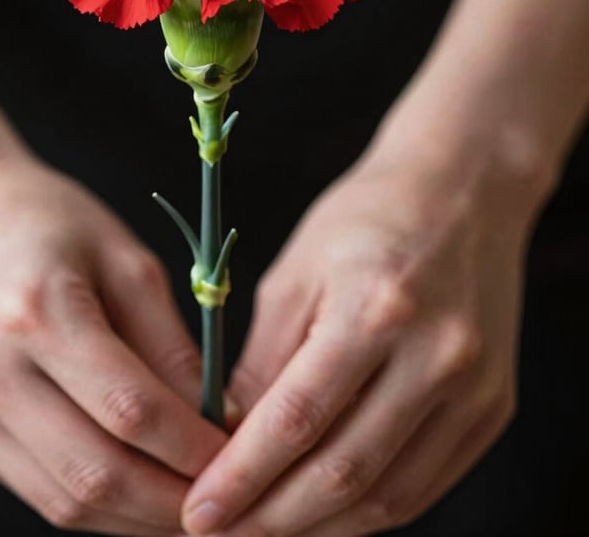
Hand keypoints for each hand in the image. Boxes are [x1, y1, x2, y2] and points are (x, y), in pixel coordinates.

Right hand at [0, 141, 224, 534]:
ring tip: (184, 502)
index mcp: (37, 310)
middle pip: (94, 474)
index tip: (242, 455)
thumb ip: (169, 344)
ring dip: (132, 515)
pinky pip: (31, 485)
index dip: (194, 447)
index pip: (130, 409)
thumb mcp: (124, 258)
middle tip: (223, 497)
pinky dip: (90, 500)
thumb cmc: (46, 217)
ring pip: (61, 500)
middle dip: (170, 503)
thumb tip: (217, 418)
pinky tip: (132, 483)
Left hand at [182, 141, 541, 535]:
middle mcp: (436, 355)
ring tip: (266, 527)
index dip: (242, 478)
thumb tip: (230, 438)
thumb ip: (265, 360)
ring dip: (320, 526)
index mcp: (374, 308)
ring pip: (390, 495)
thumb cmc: (366, 218)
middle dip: (273, 518)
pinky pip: (426, 483)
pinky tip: (327, 510)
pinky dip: (371, 509)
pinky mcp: (494, 407)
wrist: (461, 191)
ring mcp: (475, 388)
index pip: (296, 420)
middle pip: (344, 473)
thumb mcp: (297, 272)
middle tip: (222, 532)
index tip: (200, 513)